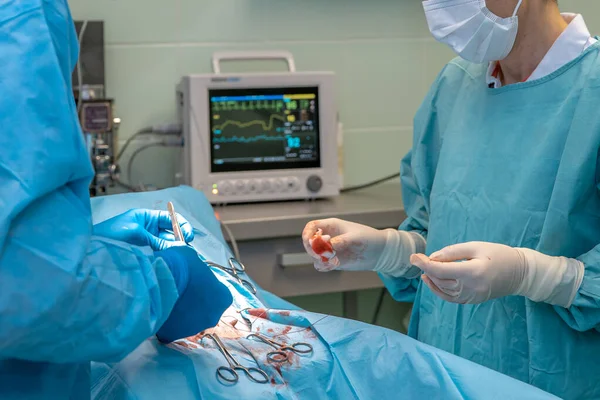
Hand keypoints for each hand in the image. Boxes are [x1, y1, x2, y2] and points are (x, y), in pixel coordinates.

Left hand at [93, 209, 193, 250]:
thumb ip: (158, 241)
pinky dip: (166, 258)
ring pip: (167, 245)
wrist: (91, 251)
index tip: (189, 237)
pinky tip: (171, 262)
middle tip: (186, 250)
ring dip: (174, 250)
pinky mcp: (144, 255)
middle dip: (180, 240)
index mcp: (147, 217)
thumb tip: (180, 248)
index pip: (171, 219)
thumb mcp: (136, 235)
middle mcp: (149, 229)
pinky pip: (160, 255)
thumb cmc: (111, 235)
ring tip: (180, 257)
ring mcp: (147, 242)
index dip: (182, 226)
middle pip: (172, 233)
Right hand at [155, 246, 232, 342]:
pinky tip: (158, 310)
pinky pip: (171, 329)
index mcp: (223, 298)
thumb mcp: (194, 259)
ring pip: (188, 322)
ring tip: (168, 299)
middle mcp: (213, 317)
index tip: (196, 282)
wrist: (160, 283)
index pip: (220, 295)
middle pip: (206, 311)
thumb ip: (197, 269)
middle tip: (181, 292)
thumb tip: (191, 270)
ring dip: (181, 314)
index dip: (207, 288)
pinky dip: (166, 322)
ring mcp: (193, 329)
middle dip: (196, 304)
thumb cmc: (182, 266)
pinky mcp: (173, 336)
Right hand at [302, 219, 388, 270]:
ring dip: (318, 259)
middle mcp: (328, 237)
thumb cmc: (369, 239)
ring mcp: (330, 250)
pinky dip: (324, 266)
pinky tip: (334, 265)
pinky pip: (322, 265)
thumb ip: (339, 241)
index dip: (307, 234)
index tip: (311, 242)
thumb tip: (325, 247)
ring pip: (314, 255)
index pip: (311, 227)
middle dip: (312, 249)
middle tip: (322, 255)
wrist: (380, 252)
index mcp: (331, 226)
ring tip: (331, 260)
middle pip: (309, 242)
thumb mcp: (355, 238)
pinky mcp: (334, 261)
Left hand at [411, 241, 583, 306]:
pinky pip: (450, 298)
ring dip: (431, 279)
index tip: (413, 257)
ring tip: (424, 268)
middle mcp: (470, 288)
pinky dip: (438, 290)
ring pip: (443, 290)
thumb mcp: (476, 247)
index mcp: (472, 272)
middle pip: (440, 280)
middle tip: (419, 259)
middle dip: (426, 269)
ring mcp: (471, 297)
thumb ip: (453, 252)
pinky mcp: (472, 301)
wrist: (520, 273)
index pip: (441, 270)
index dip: (424, 263)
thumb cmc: (499, 255)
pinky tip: (431, 280)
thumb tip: (433, 258)